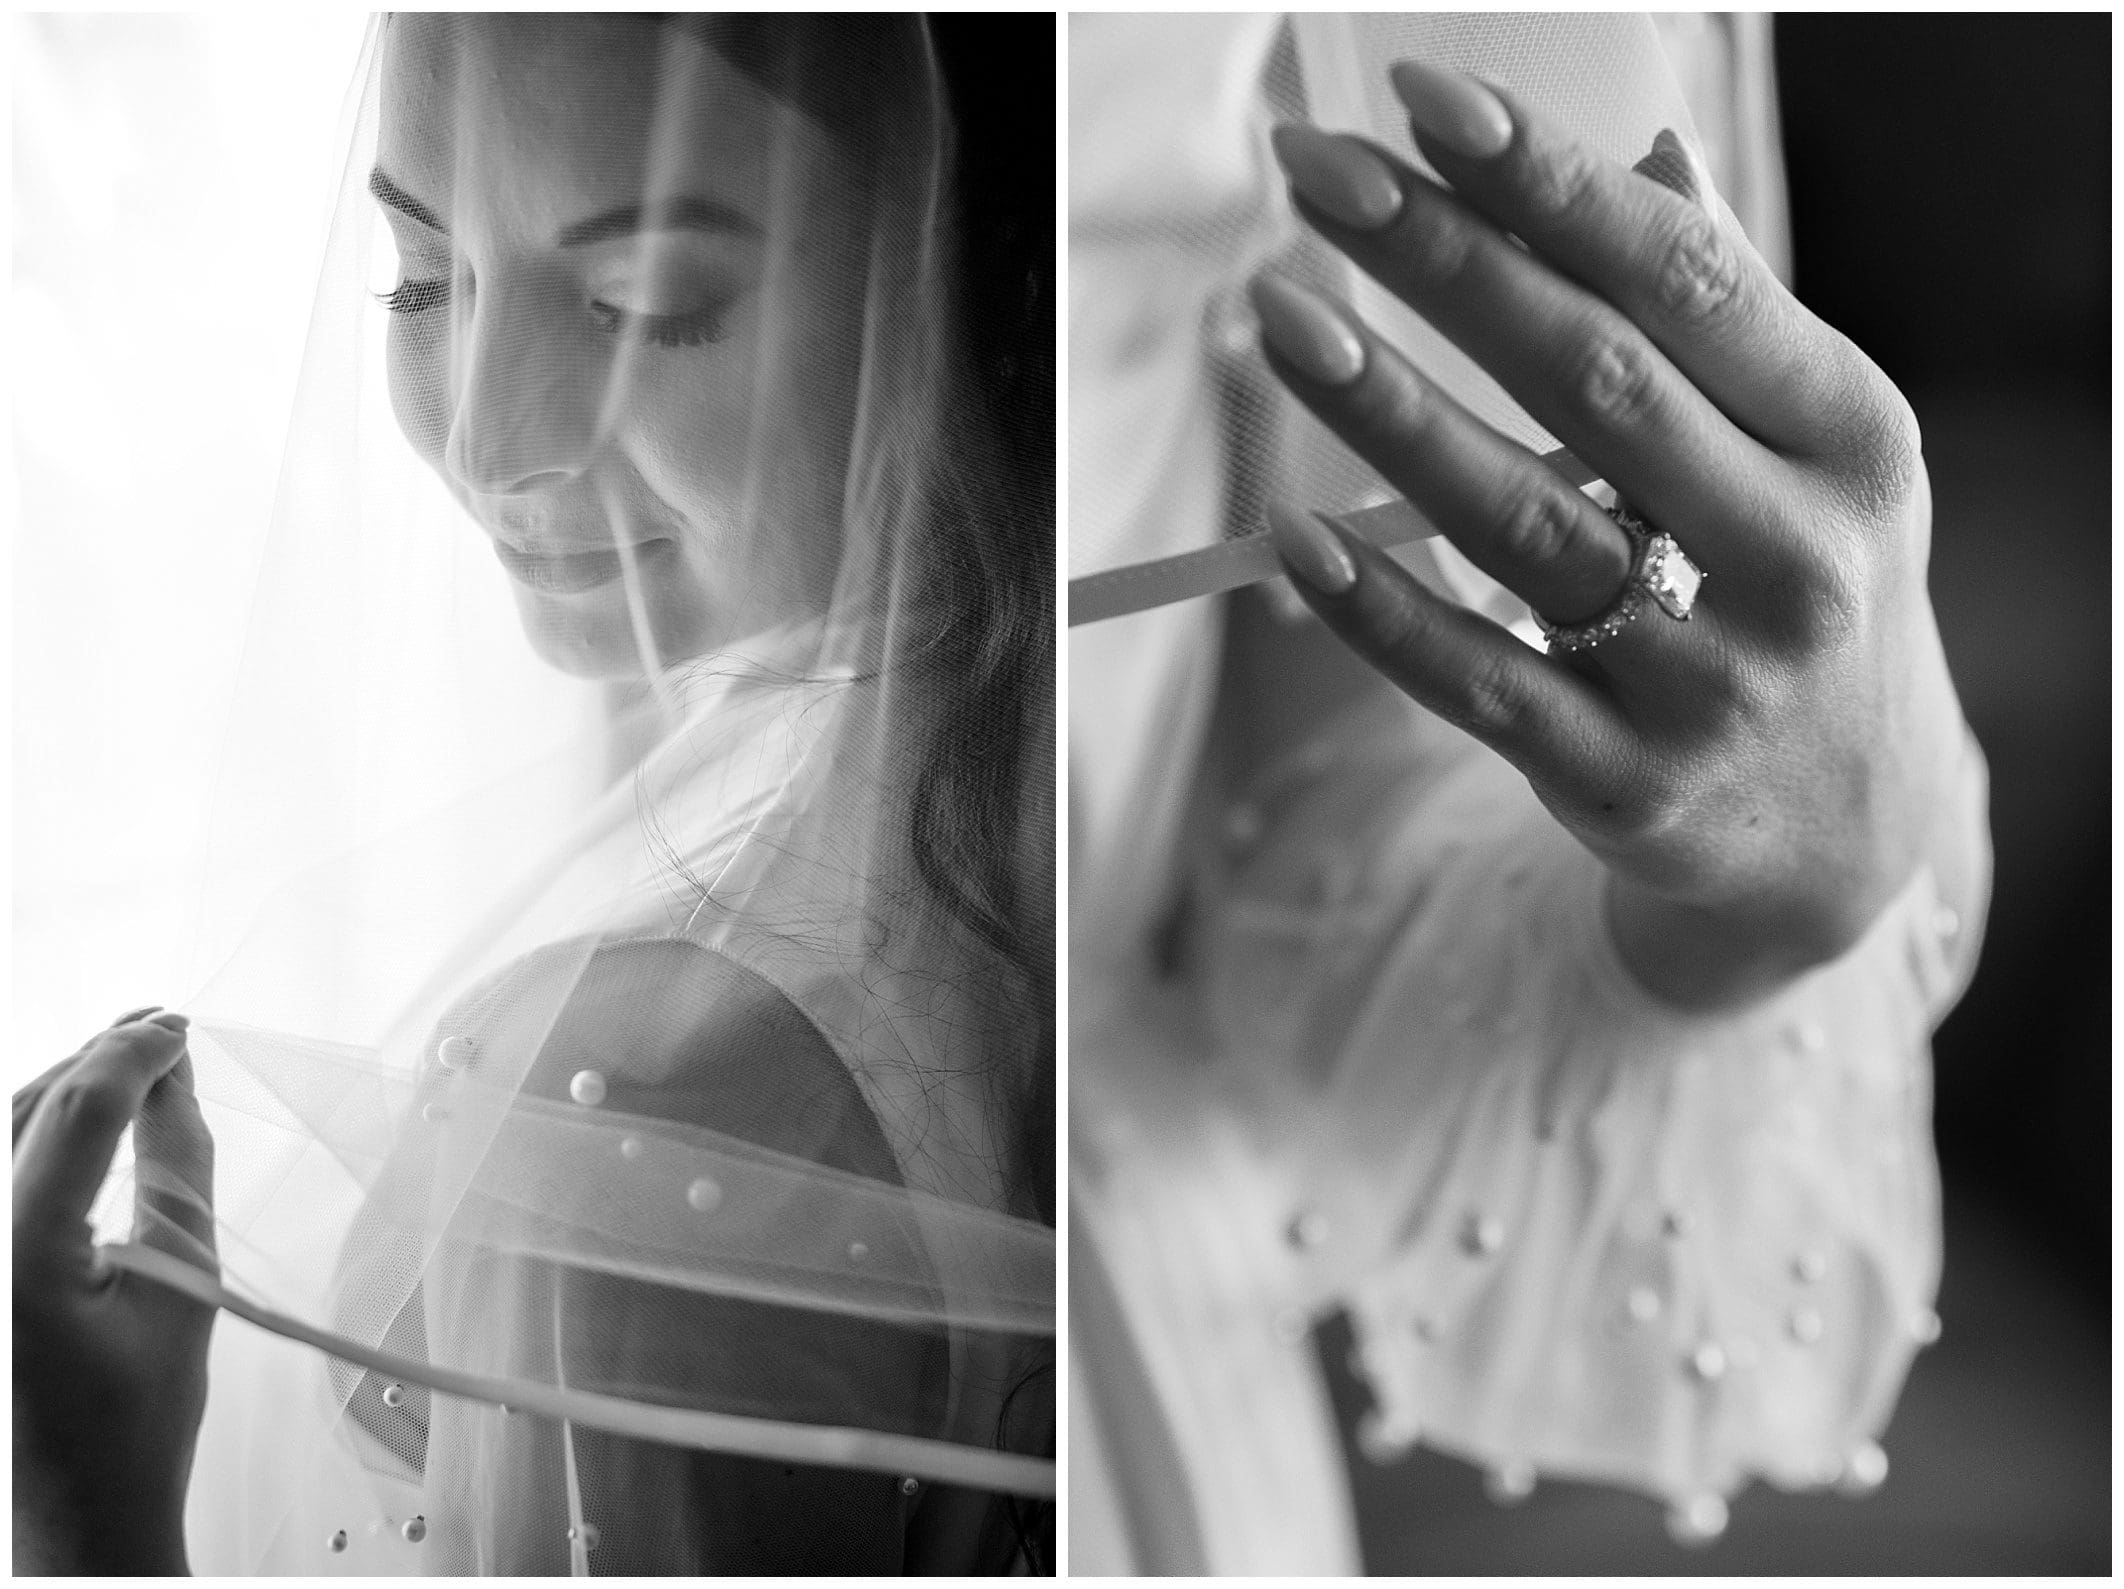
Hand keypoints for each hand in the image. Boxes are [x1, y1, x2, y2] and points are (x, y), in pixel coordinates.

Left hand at [14, 1009, 216, 1574]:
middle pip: (28, 1108)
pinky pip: (4, 1172)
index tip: (184, 1026)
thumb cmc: (140, 1416)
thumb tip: (176, 1079)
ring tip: (141, 1055)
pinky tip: (98, 1113)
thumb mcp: (181, 1285)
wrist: (77, 1506)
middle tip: (169, 1026)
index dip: (132, 1054)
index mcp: (19, 1256)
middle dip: (99, 1056)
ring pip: (7, 1132)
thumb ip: (178, 1169)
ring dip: (71, 1084)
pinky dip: (48, 1128)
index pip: (75, 1111)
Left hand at [1252, 63, 1976, 1006]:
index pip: (1689, 282)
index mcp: (1851, 439)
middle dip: (1446, 264)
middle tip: (1316, 176)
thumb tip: (1643, 158)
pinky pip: (1478, 683)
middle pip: (1595, 384)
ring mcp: (1710, 681)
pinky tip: (1294, 531)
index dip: (1552, 186)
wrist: (1840, 830)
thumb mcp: (1812, 453)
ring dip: (1387, 413)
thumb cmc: (1798, 587)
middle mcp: (1799, 556)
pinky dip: (1382, 609)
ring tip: (1275, 317)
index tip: (1429, 102)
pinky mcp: (1622, 783)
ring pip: (1521, 527)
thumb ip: (1726, 318)